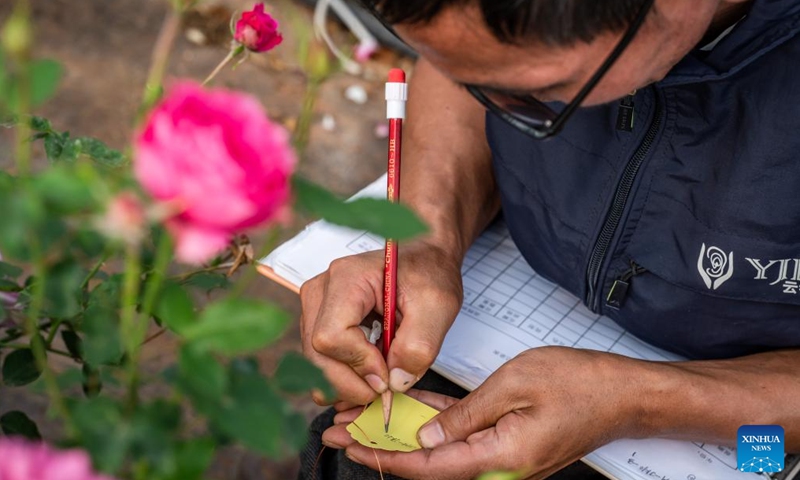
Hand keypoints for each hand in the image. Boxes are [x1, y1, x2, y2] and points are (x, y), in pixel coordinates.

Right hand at [299, 240, 463, 404]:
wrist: (423, 257)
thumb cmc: (429, 272)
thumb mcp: (438, 306)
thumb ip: (419, 346)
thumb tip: (394, 382)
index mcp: (347, 278)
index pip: (331, 336)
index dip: (360, 364)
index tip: (390, 374)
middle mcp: (322, 290)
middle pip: (317, 354)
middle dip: (352, 383)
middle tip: (387, 388)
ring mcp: (316, 306)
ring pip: (315, 363)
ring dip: (348, 382)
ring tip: (381, 377)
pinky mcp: (319, 320)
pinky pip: (320, 361)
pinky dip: (343, 376)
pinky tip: (369, 374)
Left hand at [322, 347, 645, 479]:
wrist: (624, 394)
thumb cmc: (580, 384)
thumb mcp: (517, 385)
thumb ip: (467, 414)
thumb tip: (425, 438)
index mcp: (501, 456)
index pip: (429, 466)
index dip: (386, 458)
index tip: (351, 444)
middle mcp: (499, 465)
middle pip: (428, 463)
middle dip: (382, 447)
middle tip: (341, 429)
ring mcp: (504, 456)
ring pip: (440, 451)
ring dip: (402, 436)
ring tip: (363, 420)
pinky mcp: (508, 442)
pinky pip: (462, 436)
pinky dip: (434, 425)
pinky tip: (408, 412)